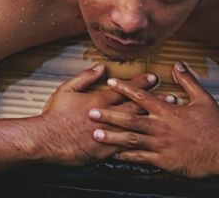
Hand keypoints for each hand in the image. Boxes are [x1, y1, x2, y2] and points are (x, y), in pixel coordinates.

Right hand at [39, 64, 160, 166]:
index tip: (153, 78)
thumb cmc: (56, 115)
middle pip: (137, 107)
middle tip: (171, 97)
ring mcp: (109, 134)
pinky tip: (152, 144)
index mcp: (100, 100)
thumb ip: (86, 77)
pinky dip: (140, 144)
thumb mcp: (67, 89)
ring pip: (136, 126)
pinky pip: (127, 147)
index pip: (125, 89)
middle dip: (155, 102)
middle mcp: (108, 116)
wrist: (48, 139)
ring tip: (168, 118)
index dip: (141, 83)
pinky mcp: (106, 150)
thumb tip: (101, 67)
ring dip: (153, 121)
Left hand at [91, 61, 218, 177]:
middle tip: (91, 111)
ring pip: (131, 139)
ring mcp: (160, 145)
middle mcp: (161, 127)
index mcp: (168, 111)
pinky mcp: (163, 161)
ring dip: (112, 136)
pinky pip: (140, 158)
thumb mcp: (203, 99)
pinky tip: (113, 155)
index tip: (110, 83)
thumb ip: (188, 81)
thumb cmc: (215, 126)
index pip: (142, 97)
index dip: (124, 89)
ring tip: (95, 134)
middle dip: (109, 114)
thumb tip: (177, 65)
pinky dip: (126, 156)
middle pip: (130, 118)